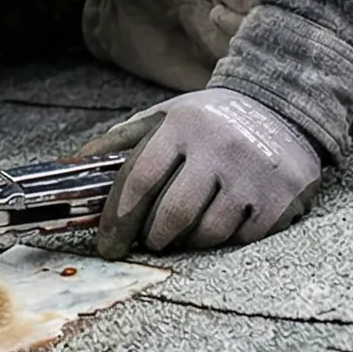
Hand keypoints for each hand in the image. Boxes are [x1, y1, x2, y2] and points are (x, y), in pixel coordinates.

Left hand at [80, 88, 321, 260]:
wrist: (282, 107)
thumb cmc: (209, 120)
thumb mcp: (164, 117)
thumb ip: (119, 142)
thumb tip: (71, 166)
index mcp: (183, 126)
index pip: (139, 179)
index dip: (117, 219)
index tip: (108, 244)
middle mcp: (219, 148)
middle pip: (171, 215)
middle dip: (152, 236)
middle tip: (149, 239)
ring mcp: (253, 175)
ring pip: (206, 233)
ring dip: (188, 240)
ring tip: (184, 229)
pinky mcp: (280, 199)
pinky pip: (240, 239)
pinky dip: (224, 239)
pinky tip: (221, 222)